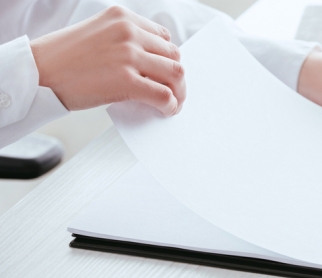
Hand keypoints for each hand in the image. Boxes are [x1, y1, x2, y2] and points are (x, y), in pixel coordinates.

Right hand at [29, 6, 184, 115]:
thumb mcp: (96, 34)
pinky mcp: (127, 81)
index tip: (164, 71)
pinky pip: (163, 94)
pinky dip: (170, 105)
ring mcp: (129, 56)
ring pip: (175, 73)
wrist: (36, 74)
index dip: (166, 57)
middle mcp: (128, 32)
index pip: (162, 37)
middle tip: (173, 90)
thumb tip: (151, 62)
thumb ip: (123, 40)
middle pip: (173, 55)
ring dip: (178, 91)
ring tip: (173, 102)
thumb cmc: (61, 58)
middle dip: (175, 75)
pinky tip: (166, 110)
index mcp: (122, 17)